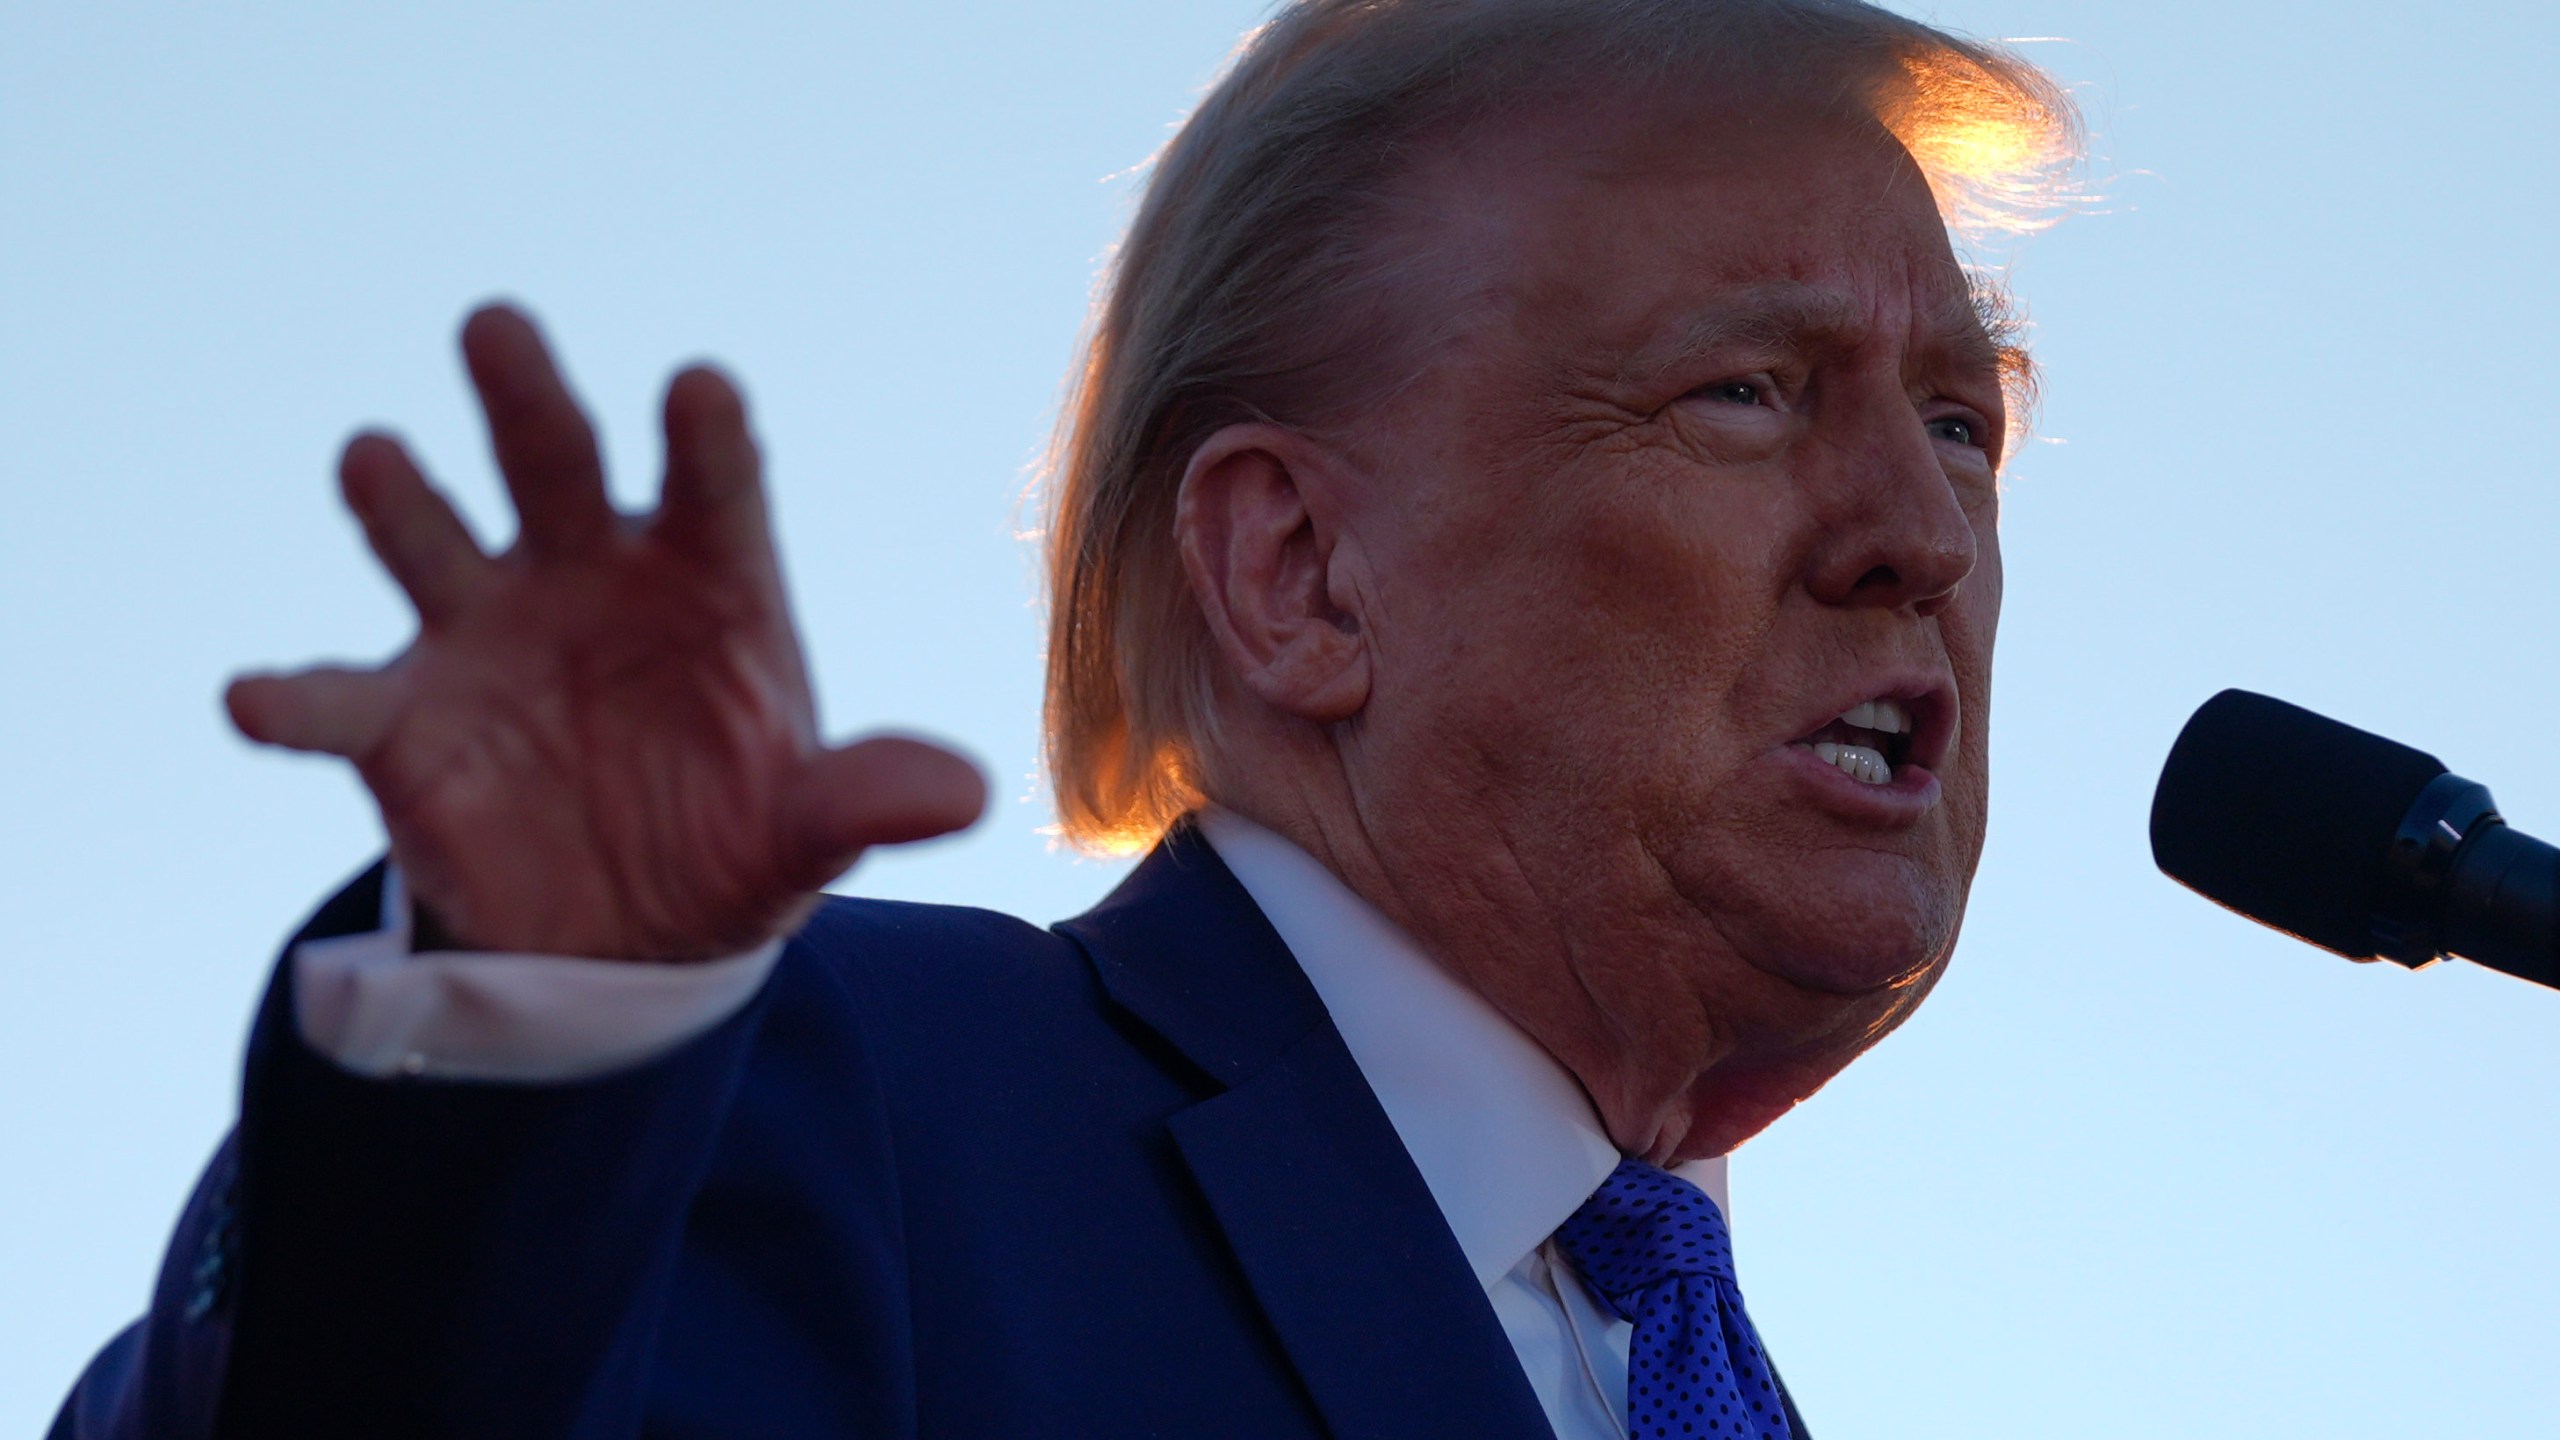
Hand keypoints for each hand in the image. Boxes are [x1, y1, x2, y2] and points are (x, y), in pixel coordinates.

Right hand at [226, 305, 986, 960]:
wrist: (626, 937)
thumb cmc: (733, 839)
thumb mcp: (807, 833)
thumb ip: (863, 801)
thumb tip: (961, 795)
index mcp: (708, 577)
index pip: (715, 488)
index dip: (706, 439)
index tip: (700, 387)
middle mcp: (589, 575)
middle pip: (557, 465)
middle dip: (528, 398)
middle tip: (497, 326)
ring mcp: (487, 635)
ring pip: (435, 541)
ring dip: (402, 500)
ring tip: (373, 456)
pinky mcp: (403, 722)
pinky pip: (337, 701)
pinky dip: (292, 697)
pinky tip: (254, 698)